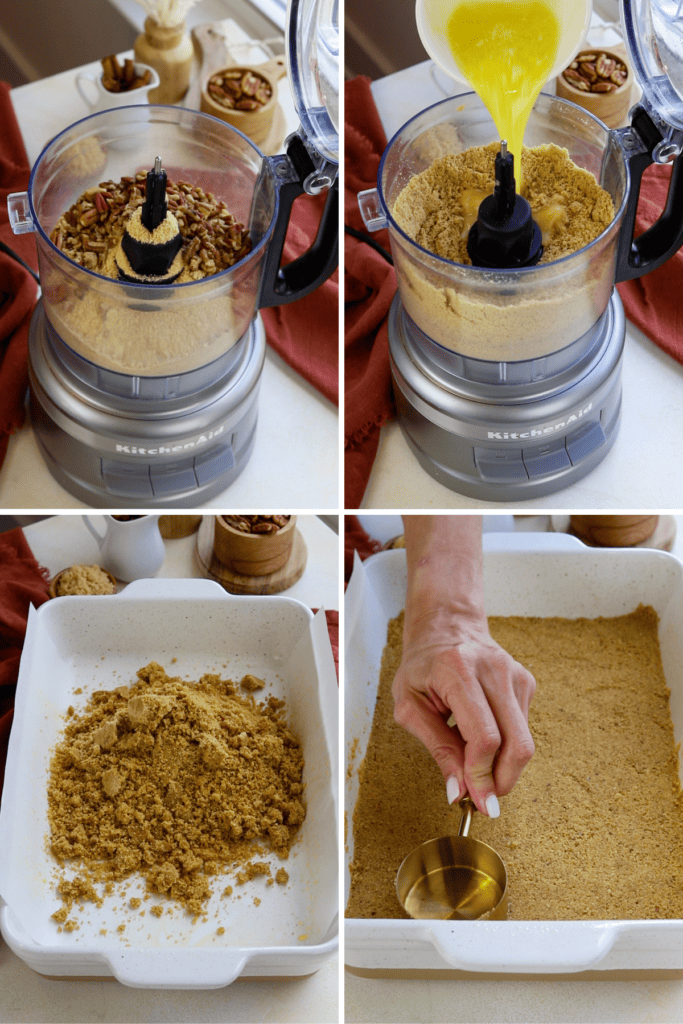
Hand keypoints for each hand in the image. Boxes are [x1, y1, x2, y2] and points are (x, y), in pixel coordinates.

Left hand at [392, 619, 535, 816]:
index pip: (484, 737)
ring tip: (477, 768)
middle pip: (517, 743)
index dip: (482, 776)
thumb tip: (458, 791)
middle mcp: (494, 669)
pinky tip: (484, 740)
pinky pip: (523, 729)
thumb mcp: (410, 706)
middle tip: (483, 798)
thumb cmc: (422, 667)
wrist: (446, 627)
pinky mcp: (526, 682)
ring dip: (504, 767)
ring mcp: (515, 674)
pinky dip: (506, 747)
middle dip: (502, 780)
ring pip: (524, 741)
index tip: (476, 802)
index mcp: (458, 671)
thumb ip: (436, 748)